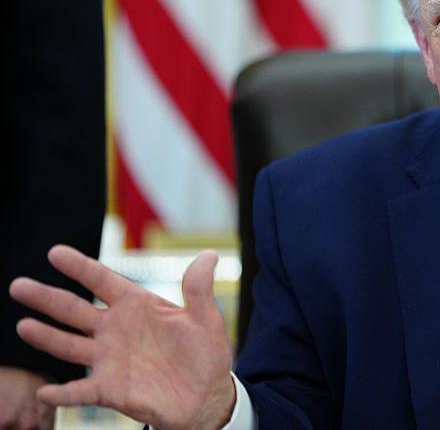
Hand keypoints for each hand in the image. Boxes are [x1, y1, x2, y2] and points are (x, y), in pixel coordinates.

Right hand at [8, 246, 235, 429]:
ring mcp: (108, 359)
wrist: (206, 396)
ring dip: (46, 337)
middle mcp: (114, 330)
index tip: (55, 252)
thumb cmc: (204, 353)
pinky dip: (63, 392)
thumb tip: (210, 255)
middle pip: (74, 310)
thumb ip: (199, 288)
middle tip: (19, 285)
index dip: (80, 267)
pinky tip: (44, 390)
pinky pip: (80, 390)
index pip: (103, 281)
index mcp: (136, 306)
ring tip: (24, 326)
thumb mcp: (206, 319)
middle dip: (47, 298)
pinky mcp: (109, 390)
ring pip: (69, 346)